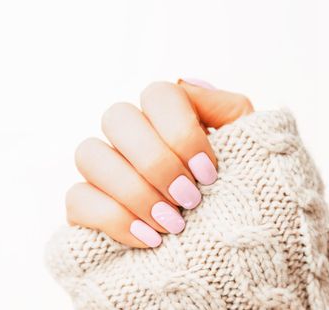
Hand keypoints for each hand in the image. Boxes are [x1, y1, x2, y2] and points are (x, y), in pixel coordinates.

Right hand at [65, 79, 252, 247]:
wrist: (233, 246)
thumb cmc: (244, 191)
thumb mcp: (250, 146)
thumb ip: (227, 108)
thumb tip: (186, 83)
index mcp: (167, 117)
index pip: (158, 96)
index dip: (182, 134)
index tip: (208, 174)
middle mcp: (132, 137)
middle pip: (118, 118)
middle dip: (156, 162)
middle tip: (190, 199)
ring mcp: (107, 169)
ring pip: (90, 155)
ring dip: (135, 191)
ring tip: (173, 223)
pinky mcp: (89, 206)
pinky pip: (78, 199)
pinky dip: (114, 219)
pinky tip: (149, 239)